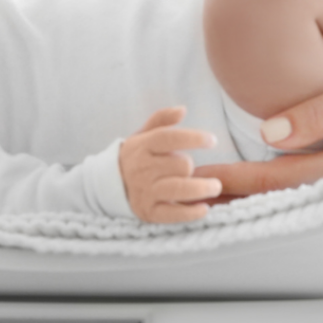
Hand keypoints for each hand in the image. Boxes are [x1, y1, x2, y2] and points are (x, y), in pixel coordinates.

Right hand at [119, 106, 222, 221]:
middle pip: (181, 165)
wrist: (108, 185)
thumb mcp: (143, 135)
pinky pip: (174, 213)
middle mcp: (142, 168)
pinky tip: (204, 208)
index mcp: (142, 146)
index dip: (194, 138)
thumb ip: (162, 119)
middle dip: (191, 166)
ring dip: (203, 188)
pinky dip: (192, 212)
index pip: (169, 138)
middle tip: (192, 169)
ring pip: (180, 188)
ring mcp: (145, 192)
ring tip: (215, 187)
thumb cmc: (135, 157)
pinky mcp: (149, 212)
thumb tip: (183, 109)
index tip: (212, 140)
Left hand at [193, 59, 322, 196]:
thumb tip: (269, 135)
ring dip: (249, 191)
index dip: (233, 183)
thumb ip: (320, 113)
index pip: (273, 179)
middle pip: (275, 192)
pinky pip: (306, 177)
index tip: (197, 182)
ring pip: (288, 188)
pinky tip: (257, 177)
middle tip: (188, 196)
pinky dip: (275, 180)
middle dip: (232, 196)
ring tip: (209, 191)